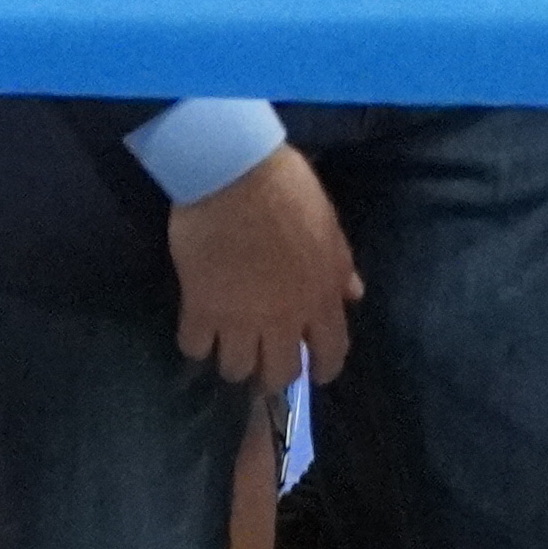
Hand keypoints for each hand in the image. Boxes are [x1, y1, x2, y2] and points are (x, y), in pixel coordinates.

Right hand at [169, 147, 361, 389]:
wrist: (234, 174)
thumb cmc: (287, 189)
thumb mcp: (329, 227)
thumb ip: (340, 268)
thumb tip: (353, 295)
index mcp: (321, 297)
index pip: (331, 352)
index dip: (324, 369)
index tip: (316, 372)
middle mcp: (284, 318)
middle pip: (280, 374)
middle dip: (273, 375)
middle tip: (263, 361)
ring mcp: (240, 318)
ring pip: (235, 370)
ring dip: (233, 364)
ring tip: (226, 348)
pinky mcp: (200, 308)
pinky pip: (194, 347)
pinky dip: (195, 344)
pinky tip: (197, 330)